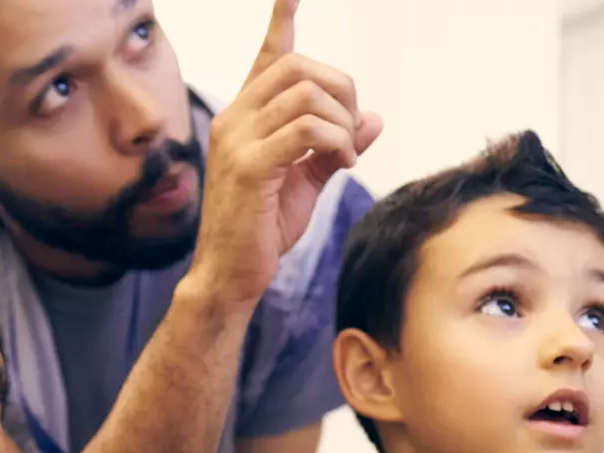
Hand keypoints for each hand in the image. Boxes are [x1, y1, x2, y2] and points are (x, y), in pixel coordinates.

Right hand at [188, 0, 382, 306]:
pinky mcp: (250, 167)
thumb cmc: (262, 230)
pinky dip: (338, 142)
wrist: (229, 276)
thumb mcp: (307, 181)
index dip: (281, 20)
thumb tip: (374, 118)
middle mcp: (235, 119)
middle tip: (351, 132)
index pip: (266, 56)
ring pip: (307, 94)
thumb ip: (334, 145)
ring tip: (347, 156)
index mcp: (244, 117)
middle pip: (300, 66)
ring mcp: (238, 141)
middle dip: (343, 90)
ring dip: (343, 122)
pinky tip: (344, 163)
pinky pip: (307, 130)